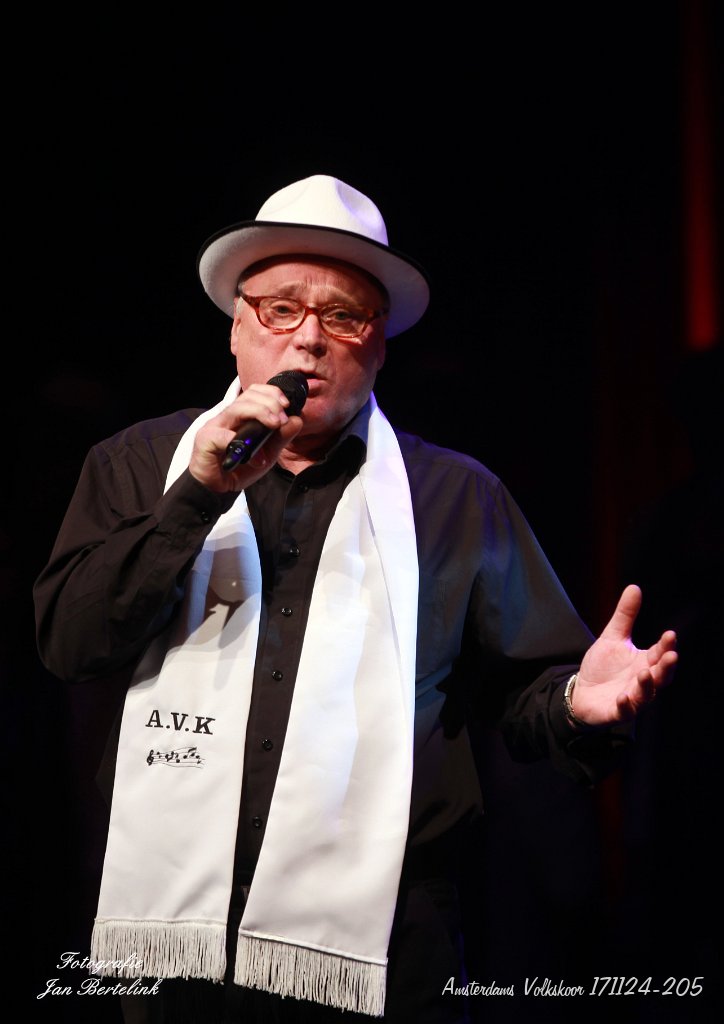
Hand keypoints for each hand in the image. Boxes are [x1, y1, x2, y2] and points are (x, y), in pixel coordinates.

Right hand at [188, 384, 302, 492]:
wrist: (218, 488)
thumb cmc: (239, 467)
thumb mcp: (268, 453)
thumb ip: (281, 437)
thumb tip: (297, 420)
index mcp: (241, 415)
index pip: (254, 392)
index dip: (271, 392)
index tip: (286, 405)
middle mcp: (227, 417)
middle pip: (247, 397)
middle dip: (269, 403)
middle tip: (282, 419)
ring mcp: (215, 426)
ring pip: (236, 409)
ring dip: (259, 412)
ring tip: (275, 424)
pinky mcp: (206, 440)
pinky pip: (222, 436)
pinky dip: (240, 443)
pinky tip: (255, 458)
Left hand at [572, 584, 677, 725]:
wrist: (582, 692)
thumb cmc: (602, 666)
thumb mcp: (612, 637)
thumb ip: (625, 616)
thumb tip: (634, 587)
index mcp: (644, 663)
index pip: (659, 654)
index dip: (666, 646)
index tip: (670, 634)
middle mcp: (642, 681)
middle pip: (660, 676)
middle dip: (666, 667)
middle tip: (671, 655)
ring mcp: (631, 698)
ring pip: (645, 695)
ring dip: (646, 685)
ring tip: (644, 673)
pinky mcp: (617, 712)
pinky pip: (625, 711)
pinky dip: (626, 705)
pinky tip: (623, 697)